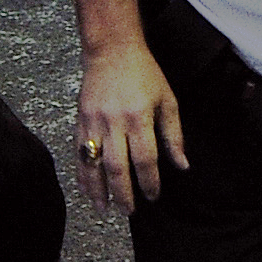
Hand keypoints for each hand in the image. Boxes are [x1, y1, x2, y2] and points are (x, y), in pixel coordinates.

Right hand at [75, 39, 183, 214]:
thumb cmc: (144, 74)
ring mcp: (93, 122)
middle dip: (123, 193)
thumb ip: (174, 135)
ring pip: (93, 163)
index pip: (144, 158)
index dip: (149, 181)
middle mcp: (114, 121)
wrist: (111, 49)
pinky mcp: (80, 121)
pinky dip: (82, 175)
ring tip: (105, 209)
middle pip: (116, 166)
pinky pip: (79, 154)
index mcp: (139, 116)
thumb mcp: (167, 100)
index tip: (153, 196)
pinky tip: (88, 190)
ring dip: (98, 190)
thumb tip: (182, 166)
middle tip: (129, 212)